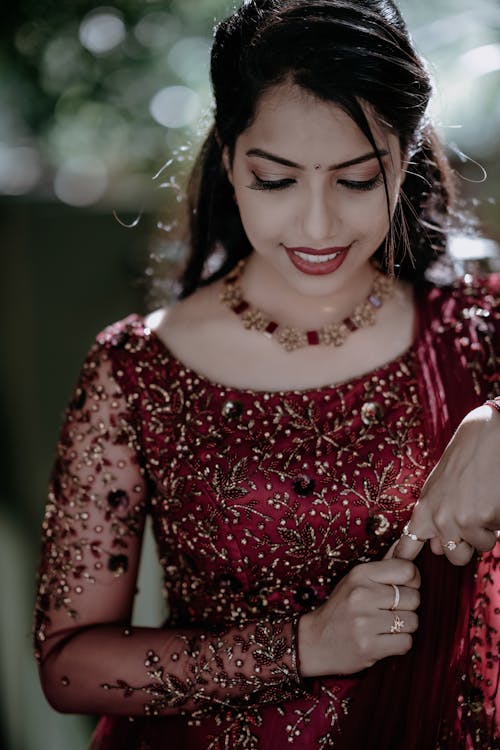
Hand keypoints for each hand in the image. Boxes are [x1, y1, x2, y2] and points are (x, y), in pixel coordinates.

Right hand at [297, 558, 419, 676]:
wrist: (315, 642)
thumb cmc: (341, 608)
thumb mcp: (356, 580)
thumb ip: (384, 564)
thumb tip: (405, 540)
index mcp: (360, 574)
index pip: (408, 570)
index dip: (412, 581)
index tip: (401, 588)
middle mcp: (362, 594)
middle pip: (414, 597)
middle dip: (407, 607)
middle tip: (388, 611)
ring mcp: (364, 622)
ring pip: (412, 621)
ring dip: (404, 627)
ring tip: (383, 626)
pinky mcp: (369, 647)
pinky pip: (406, 642)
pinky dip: (399, 644)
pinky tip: (382, 640)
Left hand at [395, 405, 499, 564]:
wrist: (486, 437)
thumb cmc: (463, 459)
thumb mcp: (438, 486)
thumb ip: (434, 517)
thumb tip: (436, 549)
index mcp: (425, 510)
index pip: (409, 546)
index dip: (406, 561)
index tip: (401, 576)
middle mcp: (441, 520)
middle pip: (455, 558)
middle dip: (466, 545)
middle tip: (472, 519)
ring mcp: (464, 521)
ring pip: (481, 546)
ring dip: (486, 530)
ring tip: (483, 501)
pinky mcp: (487, 519)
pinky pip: (497, 534)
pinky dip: (498, 521)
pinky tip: (493, 498)